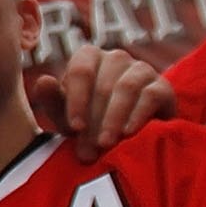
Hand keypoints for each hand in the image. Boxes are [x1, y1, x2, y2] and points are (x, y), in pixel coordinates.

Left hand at [32, 43, 175, 158]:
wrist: (132, 132)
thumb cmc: (91, 120)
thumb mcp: (69, 116)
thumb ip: (53, 101)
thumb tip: (43, 81)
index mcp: (88, 57)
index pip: (80, 71)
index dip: (77, 100)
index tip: (74, 127)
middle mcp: (115, 58)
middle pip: (103, 85)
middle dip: (94, 120)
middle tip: (88, 149)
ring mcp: (141, 69)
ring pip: (126, 88)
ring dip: (114, 118)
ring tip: (106, 144)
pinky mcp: (162, 86)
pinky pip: (150, 96)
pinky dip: (138, 115)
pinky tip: (128, 133)